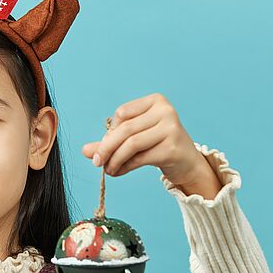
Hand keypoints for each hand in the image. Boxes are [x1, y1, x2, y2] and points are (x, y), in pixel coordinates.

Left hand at [80, 93, 210, 186]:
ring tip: (107, 170)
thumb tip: (84, 151)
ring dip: (114, 159)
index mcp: (156, 101)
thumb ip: (109, 141)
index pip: (122, 113)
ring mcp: (171, 129)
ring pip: (131, 144)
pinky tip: (118, 172)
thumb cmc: (158, 145)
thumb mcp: (134, 138)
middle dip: (106, 148)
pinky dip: (125, 166)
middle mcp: (166, 111)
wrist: (187, 162)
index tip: (104, 146)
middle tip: (96, 162)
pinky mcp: (172, 148)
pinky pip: (140, 158)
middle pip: (126, 129)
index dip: (110, 131)